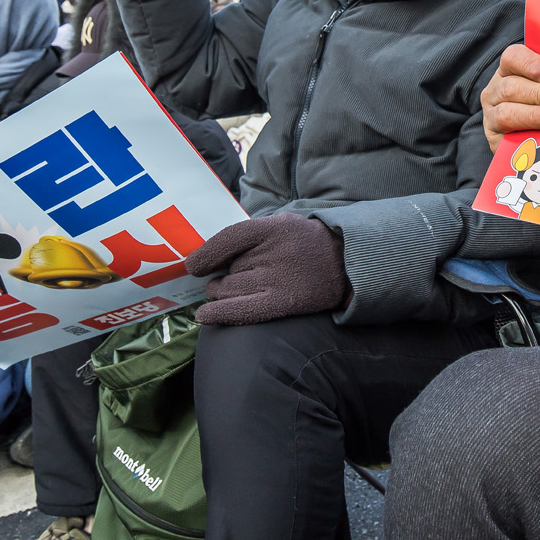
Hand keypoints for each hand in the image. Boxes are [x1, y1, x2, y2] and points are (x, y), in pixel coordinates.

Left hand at [185, 213, 347, 325]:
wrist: (345, 263)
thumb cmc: (303, 245)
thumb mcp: (280, 225)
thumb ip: (248, 237)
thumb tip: (205, 258)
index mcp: (271, 228)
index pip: (228, 238)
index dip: (206, 254)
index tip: (194, 266)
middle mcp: (272, 252)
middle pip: (226, 270)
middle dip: (222, 277)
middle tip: (236, 278)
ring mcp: (277, 279)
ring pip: (228, 290)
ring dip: (223, 293)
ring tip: (239, 290)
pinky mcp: (282, 302)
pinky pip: (241, 310)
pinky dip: (218, 313)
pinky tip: (205, 315)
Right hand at [482, 43, 539, 152]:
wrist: (532, 147)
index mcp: (510, 71)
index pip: (513, 57)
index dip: (533, 64)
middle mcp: (496, 91)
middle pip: (511, 87)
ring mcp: (491, 116)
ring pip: (506, 113)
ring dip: (536, 115)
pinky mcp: (493, 141)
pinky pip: (505, 140)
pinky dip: (526, 139)